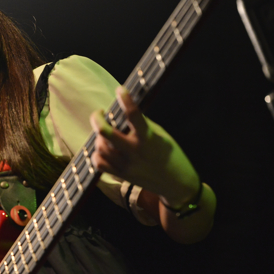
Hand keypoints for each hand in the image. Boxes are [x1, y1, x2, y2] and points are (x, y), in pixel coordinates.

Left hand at [89, 86, 198, 204]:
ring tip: (105, 132)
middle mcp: (134, 151)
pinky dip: (97, 154)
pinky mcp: (121, 175)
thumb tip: (124, 111)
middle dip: (97, 119)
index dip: (126, 99)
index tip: (120, 89)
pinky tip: (103, 148)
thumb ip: (142, 124)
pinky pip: (99, 163)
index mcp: (148, 138)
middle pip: (105, 132)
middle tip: (99, 113)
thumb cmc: (170, 155)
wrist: (176, 184)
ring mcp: (126, 165)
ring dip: (99, 136)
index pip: (134, 115)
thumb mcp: (161, 135)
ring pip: (100, 147)